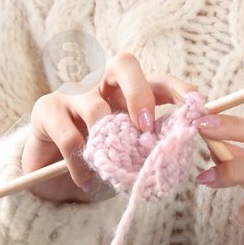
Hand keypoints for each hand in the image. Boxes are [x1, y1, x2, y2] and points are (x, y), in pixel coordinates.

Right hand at [23, 52, 201, 203]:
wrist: (53, 175)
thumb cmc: (99, 159)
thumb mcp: (129, 152)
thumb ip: (148, 147)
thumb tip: (177, 152)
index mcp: (128, 92)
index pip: (158, 80)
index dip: (179, 89)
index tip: (198, 104)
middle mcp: (101, 82)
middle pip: (124, 64)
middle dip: (139, 92)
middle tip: (146, 126)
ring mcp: (71, 93)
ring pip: (93, 102)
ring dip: (106, 135)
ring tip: (110, 163)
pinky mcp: (45, 110)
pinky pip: (68, 136)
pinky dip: (80, 163)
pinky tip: (86, 180)